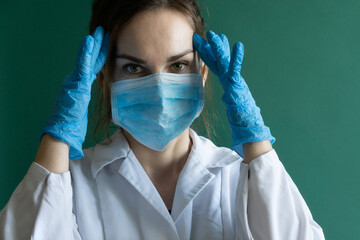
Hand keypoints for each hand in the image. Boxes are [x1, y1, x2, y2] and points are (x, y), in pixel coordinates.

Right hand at [41, 26, 109, 159]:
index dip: (100, 55)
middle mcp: (76, 80)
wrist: (62, 131)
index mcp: (79, 85)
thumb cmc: (71, 124)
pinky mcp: (76, 85)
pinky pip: (82, 67)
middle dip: (97, 45)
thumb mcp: (81, 109)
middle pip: (90, 60)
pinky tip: (89, 42)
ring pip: (85, 60)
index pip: (93, 67)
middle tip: (103, 31)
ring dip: (92, 45)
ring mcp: (75, 82)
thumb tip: (87, 98)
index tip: (107, 43)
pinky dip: (85, 54)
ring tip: (97, 32)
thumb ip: (84, 99)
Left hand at [193, 30, 274, 156]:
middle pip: (218, 61)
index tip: (202, 44)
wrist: (249, 126)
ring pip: (225, 62)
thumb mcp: (232, 104)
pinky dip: (237, 58)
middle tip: (205, 34)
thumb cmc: (241, 117)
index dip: (208, 55)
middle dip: (211, 47)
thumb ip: (229, 96)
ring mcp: (234, 82)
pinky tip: (238, 46)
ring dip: (220, 48)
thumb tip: (227, 95)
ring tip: (216, 35)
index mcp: (227, 82)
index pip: (215, 66)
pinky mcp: (238, 87)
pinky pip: (236, 70)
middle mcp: (230, 80)